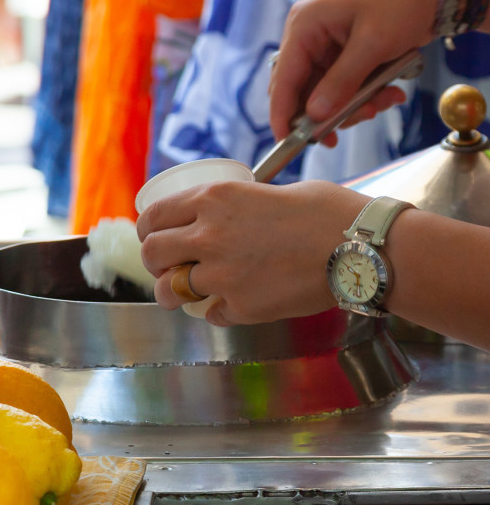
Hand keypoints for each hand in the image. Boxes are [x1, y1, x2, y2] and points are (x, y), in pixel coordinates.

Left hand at [136, 178, 369, 325]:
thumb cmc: (327, 212)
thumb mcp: (270, 190)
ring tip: (182, 294)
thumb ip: (238, 204)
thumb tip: (227, 215)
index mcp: (214, 199)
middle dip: (154, 262)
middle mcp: (209, 236)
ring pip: (171, 290)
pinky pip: (212, 314)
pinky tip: (231, 304)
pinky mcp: (240, 306)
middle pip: (152, 254)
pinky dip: (218, 312)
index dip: (147, 229)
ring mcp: (222, 275)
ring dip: (173, 293)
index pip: (154, 216)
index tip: (152, 235)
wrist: (358, 247)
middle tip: (165, 266)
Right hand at [268, 0, 436, 144]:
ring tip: (386, 99)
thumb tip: (315, 116)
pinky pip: (342, 92)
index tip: (288, 143)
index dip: (283, 114)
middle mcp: (308, 39)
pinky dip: (364, 99)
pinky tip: (389, 92)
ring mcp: (324, 51)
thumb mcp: (373, 43)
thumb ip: (342, 82)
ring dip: (355, 107)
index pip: (283, 79)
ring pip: (325, 98)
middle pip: (303, 93)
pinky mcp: (340, 61)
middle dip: (331, 112)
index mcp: (305, 26)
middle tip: (364, 116)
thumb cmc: (400, 1)